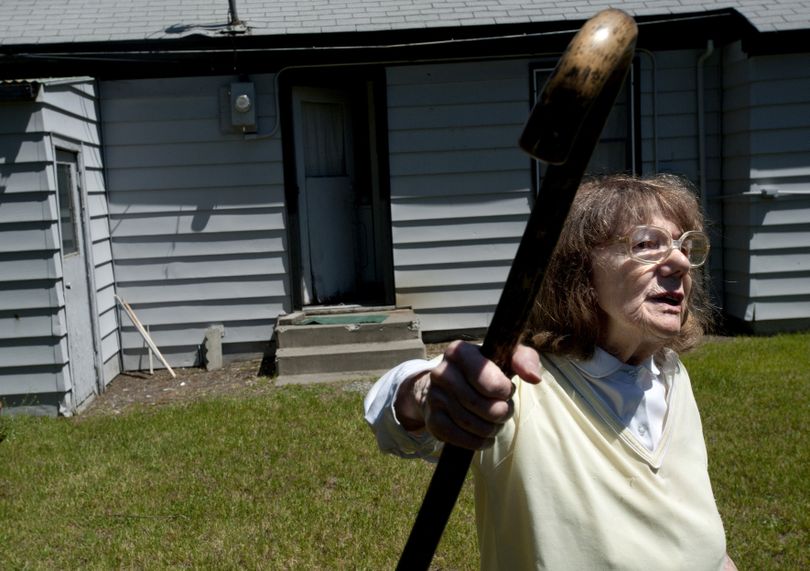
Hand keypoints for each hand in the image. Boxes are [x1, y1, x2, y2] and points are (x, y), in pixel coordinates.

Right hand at [396, 341, 540, 449]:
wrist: (448, 387)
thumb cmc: (484, 372)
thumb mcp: (505, 357)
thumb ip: (525, 359)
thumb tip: (534, 377)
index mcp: (459, 351)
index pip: (488, 380)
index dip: (503, 391)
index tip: (506, 390)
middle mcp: (441, 372)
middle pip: (481, 405)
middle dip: (501, 413)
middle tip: (504, 410)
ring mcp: (434, 397)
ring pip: (473, 424)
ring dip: (492, 428)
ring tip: (495, 422)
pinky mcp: (432, 420)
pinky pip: (461, 438)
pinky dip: (479, 442)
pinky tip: (484, 436)